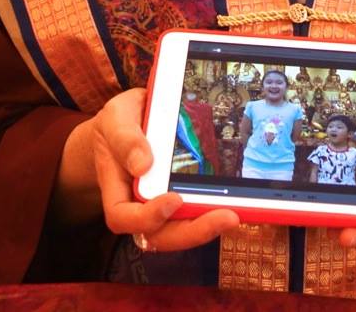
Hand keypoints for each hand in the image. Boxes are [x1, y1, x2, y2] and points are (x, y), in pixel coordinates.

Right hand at [90, 88, 239, 250]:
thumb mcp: (116, 119)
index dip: (148, 217)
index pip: (123, 218)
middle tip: (228, 216)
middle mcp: (139, 207)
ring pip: (182, 230)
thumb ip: (124, 138)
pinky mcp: (182, 199)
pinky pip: (195, 214)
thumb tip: (143, 164)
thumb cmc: (117, 125)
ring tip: (239, 212)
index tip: (174, 199)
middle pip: (161, 236)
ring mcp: (161, 206)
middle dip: (194, 231)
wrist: (127, 126)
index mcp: (116, 190)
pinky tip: (239, 200)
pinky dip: (215, 209)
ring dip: (210, 225)